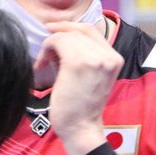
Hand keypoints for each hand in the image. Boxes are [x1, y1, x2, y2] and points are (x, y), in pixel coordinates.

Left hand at [39, 22, 123, 154]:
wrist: (80, 129)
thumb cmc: (80, 106)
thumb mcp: (90, 76)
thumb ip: (83, 55)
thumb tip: (60, 35)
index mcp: (115, 58)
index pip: (91, 30)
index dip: (70, 26)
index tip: (52, 29)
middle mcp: (108, 56)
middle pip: (78, 31)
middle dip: (58, 37)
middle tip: (45, 52)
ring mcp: (95, 58)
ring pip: (67, 35)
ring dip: (50, 46)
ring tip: (44, 64)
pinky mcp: (78, 62)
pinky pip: (57, 42)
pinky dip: (45, 50)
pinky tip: (41, 66)